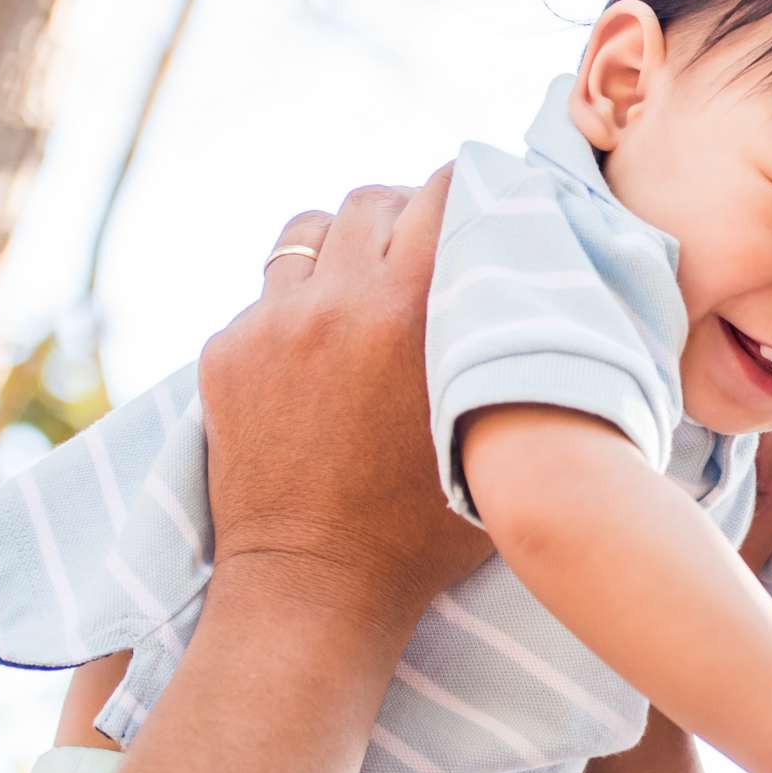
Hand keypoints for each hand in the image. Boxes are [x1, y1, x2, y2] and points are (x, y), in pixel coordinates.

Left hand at [198, 170, 490, 635]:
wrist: (315, 585)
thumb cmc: (429, 527)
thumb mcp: (494, 429)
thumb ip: (512, 352)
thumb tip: (545, 291)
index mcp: (410, 311)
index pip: (443, 193)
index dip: (471, 187)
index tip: (488, 199)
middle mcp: (334, 301)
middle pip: (372, 201)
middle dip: (405, 214)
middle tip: (430, 246)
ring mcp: (269, 324)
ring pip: (308, 232)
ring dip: (343, 246)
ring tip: (367, 285)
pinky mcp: (226, 354)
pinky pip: (268, 293)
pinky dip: (300, 303)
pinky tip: (324, 350)